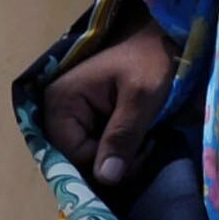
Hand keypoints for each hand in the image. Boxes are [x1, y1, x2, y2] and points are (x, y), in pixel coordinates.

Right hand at [45, 20, 176, 183]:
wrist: (162, 40)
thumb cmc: (151, 61)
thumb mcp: (141, 98)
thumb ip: (122, 136)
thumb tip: (106, 179)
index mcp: (60, 102)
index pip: (73, 155)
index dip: (106, 164)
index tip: (143, 152)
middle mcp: (56, 112)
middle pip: (78, 159)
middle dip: (114, 162)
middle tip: (148, 147)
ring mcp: (70, 117)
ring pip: (90, 158)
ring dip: (120, 159)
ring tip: (148, 142)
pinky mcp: (87, 121)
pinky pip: (97, 149)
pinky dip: (120, 152)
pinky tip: (141, 142)